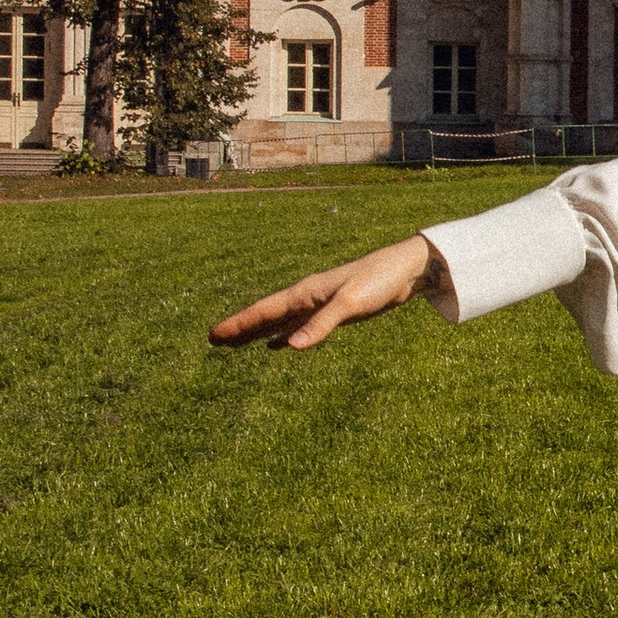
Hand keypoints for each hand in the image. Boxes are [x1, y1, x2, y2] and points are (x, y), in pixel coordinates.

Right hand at [209, 234, 434, 351]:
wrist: (404, 270)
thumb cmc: (378, 282)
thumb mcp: (350, 304)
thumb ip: (320, 325)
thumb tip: (290, 348)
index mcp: (305, 293)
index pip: (264, 311)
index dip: (238, 324)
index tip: (213, 335)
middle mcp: (306, 297)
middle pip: (266, 316)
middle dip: (240, 328)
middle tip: (213, 341)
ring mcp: (318, 304)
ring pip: (279, 322)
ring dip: (257, 333)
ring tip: (234, 345)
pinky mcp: (332, 311)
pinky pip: (299, 326)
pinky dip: (284, 336)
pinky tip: (277, 346)